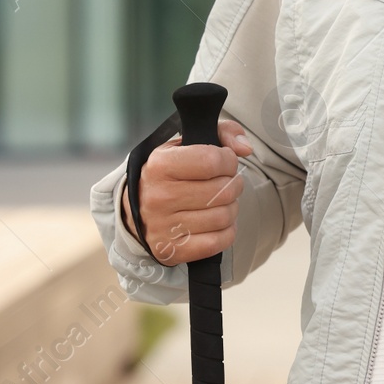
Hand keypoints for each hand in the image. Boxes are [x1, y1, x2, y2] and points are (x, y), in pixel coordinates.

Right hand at [122, 120, 254, 266]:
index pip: (213, 161)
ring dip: (231, 208)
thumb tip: (244, 148)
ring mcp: (163, 227)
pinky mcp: (171, 250)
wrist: (138, 209)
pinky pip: (218, 242)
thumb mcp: (189, 143)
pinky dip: (226, 231)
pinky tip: (216, 222)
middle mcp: (158, 197)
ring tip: (220, 202)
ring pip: (224, 217)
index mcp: (160, 165)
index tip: (225, 162)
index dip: (229, 160)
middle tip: (225, 183)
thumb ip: (223, 132)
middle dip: (233, 184)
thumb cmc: (171, 173)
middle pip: (224, 191)